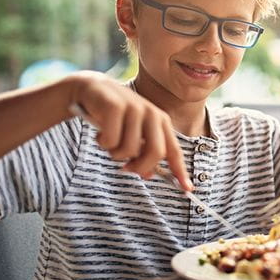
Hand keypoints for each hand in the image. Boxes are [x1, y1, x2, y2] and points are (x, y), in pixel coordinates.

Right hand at [68, 72, 190, 188]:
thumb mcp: (133, 135)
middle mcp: (152, 114)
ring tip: (109, 141)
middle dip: (140, 167)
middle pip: (156, 153)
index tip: (187, 189)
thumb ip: (143, 153)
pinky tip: (100, 132)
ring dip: (115, 153)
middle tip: (126, 168)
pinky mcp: (115, 106)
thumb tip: (149, 175)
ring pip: (129, 150)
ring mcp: (135, 108)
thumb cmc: (115, 117)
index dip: (180, 171)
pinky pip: (111, 141)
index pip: (174, 150)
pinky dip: (103, 143)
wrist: (92, 90)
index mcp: (161, 121)